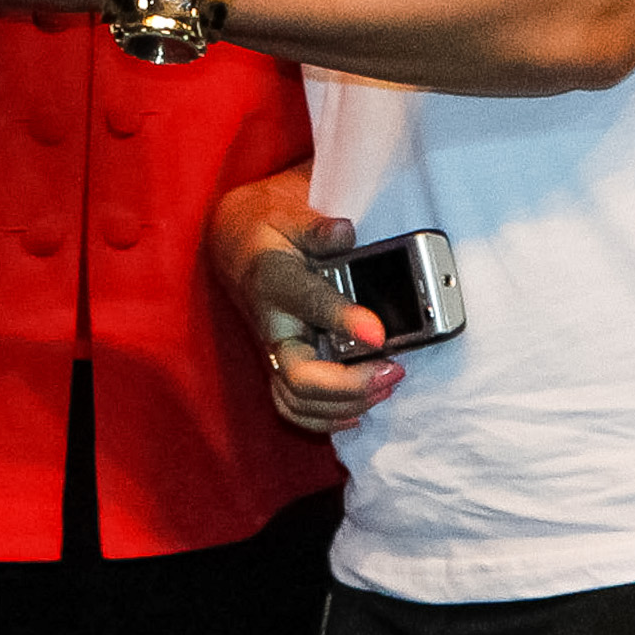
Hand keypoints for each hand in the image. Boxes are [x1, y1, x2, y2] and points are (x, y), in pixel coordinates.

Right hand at [205, 174, 401, 434]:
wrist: (240, 248)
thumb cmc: (272, 233)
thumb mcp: (291, 215)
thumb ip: (317, 227)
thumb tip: (344, 233)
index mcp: (274, 279)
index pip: (308, 302)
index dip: (344, 320)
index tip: (378, 333)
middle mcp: (271, 325)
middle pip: (299, 374)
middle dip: (349, 384)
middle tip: (393, 369)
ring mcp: (274, 352)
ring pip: (298, 399)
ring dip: (344, 403)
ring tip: (386, 386)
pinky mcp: (280, 367)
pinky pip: (294, 406)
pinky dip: (325, 419)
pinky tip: (358, 412)